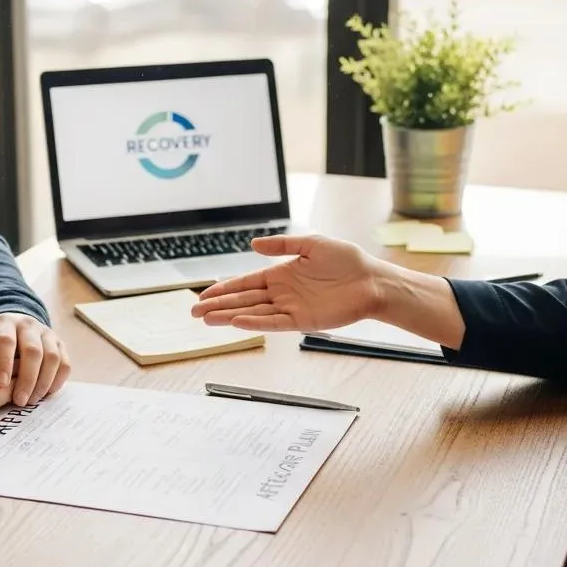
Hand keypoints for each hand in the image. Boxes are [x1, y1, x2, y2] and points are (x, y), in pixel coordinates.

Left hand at [0, 313, 71, 406]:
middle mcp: (28, 325)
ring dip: (43, 382)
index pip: (6, 341)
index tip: (1, 384)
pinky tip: (46, 394)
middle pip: (33, 351)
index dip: (4, 363)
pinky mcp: (59, 343)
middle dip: (27, 378)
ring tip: (32, 400)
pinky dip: (58, 380)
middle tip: (19, 401)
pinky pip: (65, 362)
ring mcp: (46, 333)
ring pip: (52, 357)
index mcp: (5, 323)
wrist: (11, 326)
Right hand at [190, 234, 386, 331]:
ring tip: (207, 320)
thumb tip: (252, 244)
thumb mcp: (311, 243)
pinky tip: (236, 322)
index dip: (224, 288)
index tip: (204, 294)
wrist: (371, 280)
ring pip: (252, 313)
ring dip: (229, 316)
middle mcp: (282, 293)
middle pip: (243, 300)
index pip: (245, 283)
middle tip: (195, 311)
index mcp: (281, 274)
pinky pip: (273, 322)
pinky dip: (254, 323)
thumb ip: (281, 244)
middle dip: (218, 305)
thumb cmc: (346, 260)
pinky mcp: (302, 320)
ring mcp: (290, 308)